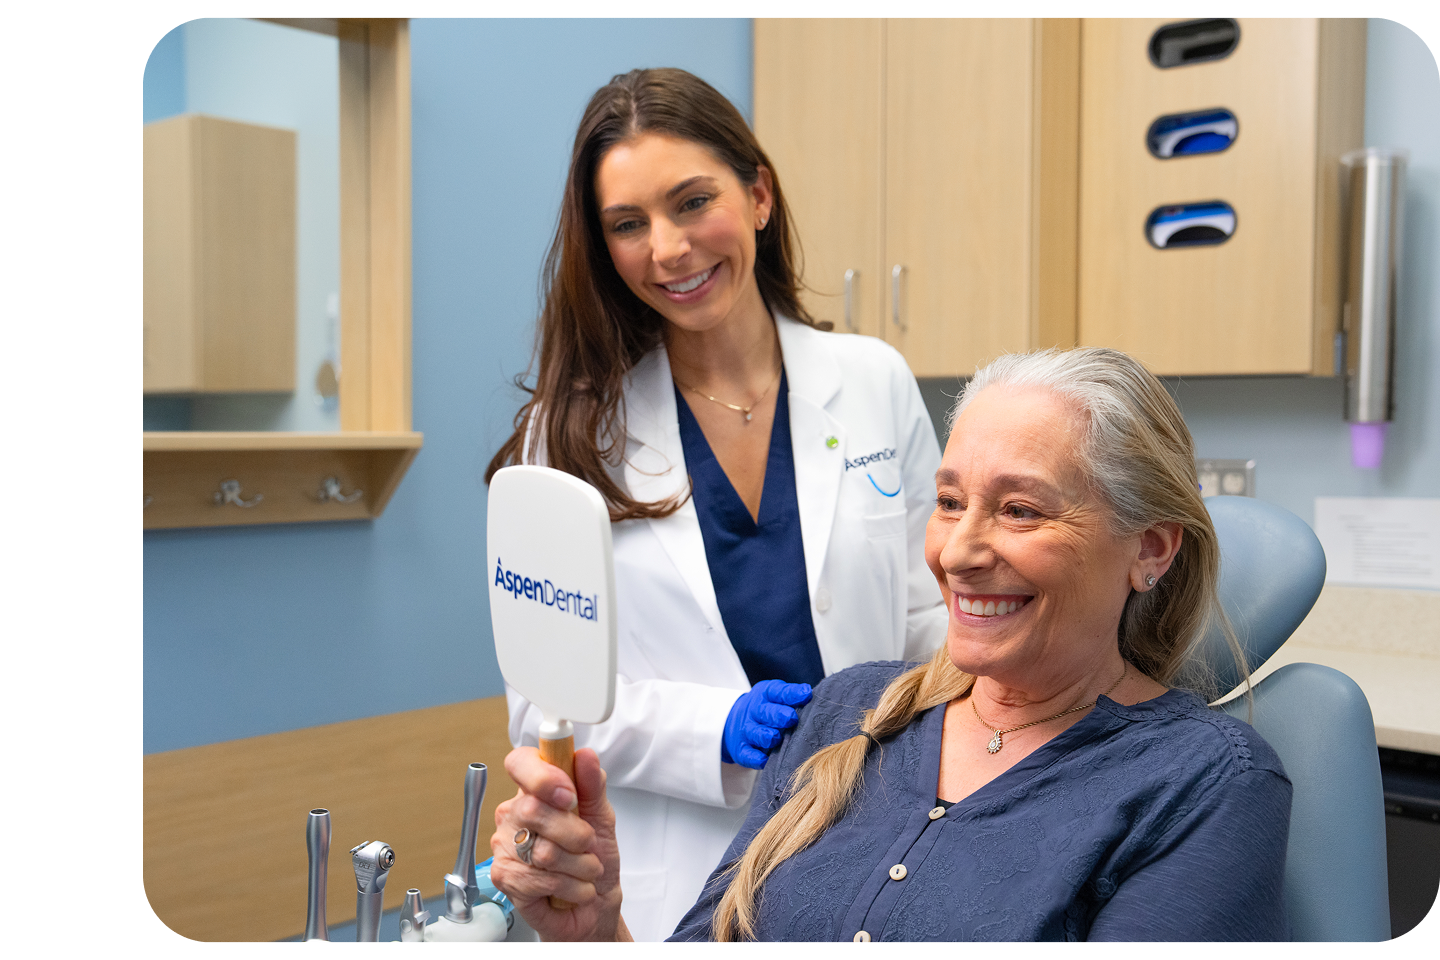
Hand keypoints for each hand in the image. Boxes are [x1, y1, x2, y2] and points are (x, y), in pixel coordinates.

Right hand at [489, 747, 628, 940]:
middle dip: (576, 833)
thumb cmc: (595, 856)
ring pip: (542, 849)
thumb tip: (585, 755)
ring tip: (584, 870)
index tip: (569, 795)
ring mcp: (504, 845)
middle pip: (533, 809)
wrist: (595, 904)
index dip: (542, 776)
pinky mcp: (503, 877)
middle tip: (588, 845)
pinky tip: (573, 888)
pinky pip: (539, 878)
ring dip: (579, 865)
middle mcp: (514, 814)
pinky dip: (570, 886)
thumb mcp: (602, 817)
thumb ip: (593, 785)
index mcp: (535, 790)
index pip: (520, 763)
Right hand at [722, 679, 812, 768]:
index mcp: (765, 695)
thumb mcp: (776, 696)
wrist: (735, 720)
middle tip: (791, 718)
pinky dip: (756, 758)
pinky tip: (765, 760)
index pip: (778, 692)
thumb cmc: (767, 708)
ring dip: (767, 736)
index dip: (792, 694)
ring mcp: (747, 731)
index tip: (806, 695)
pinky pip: (748, 755)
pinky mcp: (742, 750)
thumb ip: (793, 696)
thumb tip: (810, 695)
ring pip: (756, 734)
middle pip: (766, 713)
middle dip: (779, 716)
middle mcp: (754, 711)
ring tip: (776, 738)